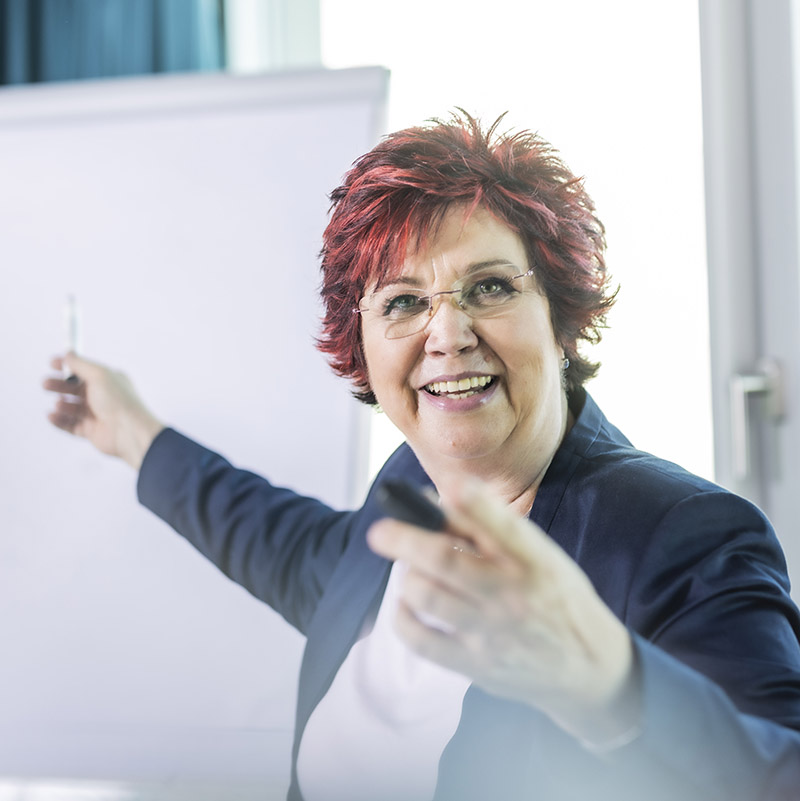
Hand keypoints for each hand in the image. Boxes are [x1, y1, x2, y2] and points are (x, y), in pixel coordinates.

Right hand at [43, 353, 164, 469]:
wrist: (130, 431)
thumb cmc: (119, 401)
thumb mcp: (99, 375)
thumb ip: (81, 364)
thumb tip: (68, 353)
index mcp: (107, 381)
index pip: (84, 371)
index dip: (67, 366)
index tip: (52, 363)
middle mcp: (102, 397)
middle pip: (74, 389)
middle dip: (59, 385)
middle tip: (46, 384)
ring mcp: (96, 415)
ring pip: (71, 407)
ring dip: (61, 404)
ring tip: (60, 404)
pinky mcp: (90, 431)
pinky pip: (69, 425)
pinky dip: (59, 420)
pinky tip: (52, 415)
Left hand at [367, 477, 639, 746]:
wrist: (590, 670)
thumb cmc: (556, 598)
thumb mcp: (541, 557)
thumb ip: (492, 530)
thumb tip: (435, 502)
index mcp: (535, 560)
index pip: (502, 524)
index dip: (473, 501)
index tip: (446, 486)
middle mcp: (514, 594)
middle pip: (446, 560)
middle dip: (404, 540)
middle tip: (379, 531)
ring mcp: (494, 633)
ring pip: (429, 598)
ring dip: (408, 577)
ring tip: (407, 569)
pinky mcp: (478, 666)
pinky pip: (423, 642)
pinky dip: (404, 619)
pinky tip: (406, 604)